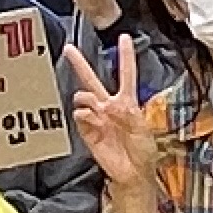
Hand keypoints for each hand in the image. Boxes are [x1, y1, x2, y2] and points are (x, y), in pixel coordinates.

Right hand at [63, 40, 160, 212]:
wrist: (132, 174)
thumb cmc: (143, 153)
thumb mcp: (143, 131)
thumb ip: (128, 116)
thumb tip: (110, 105)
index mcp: (127, 103)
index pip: (126, 75)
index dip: (125, 57)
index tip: (124, 37)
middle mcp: (109, 108)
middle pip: (93, 81)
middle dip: (80, 65)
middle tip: (69, 49)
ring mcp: (97, 119)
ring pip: (84, 98)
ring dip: (87, 99)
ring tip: (97, 109)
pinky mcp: (87, 132)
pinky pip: (80, 117)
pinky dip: (85, 116)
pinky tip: (92, 122)